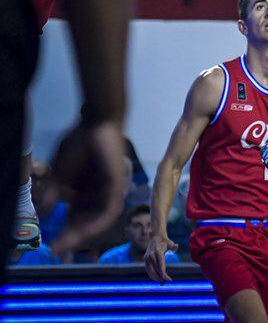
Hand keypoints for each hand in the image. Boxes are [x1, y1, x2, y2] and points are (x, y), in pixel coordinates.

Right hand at [45, 120, 126, 260]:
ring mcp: (110, 190)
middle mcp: (99, 193)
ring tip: (66, 243)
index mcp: (86, 191)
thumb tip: (44, 213)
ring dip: (83, 233)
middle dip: (72, 236)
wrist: (96, 123)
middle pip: (87, 221)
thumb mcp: (60, 173)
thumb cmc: (79, 143)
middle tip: (56, 250)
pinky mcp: (118, 185)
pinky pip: (109, 210)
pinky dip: (97, 222)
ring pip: (99, 220)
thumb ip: (53, 193)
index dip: (65, 232)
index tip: (51, 246)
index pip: (76, 217)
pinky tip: (83, 231)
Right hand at [144, 233, 178, 283]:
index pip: (160, 266)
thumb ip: (173, 246)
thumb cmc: (165, 241)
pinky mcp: (145, 259)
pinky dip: (151, 274)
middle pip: (155, 270)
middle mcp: (151, 256)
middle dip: (160, 277)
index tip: (168, 280)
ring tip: (162, 282)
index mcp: (158, 252)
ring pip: (150, 271)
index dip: (164, 274)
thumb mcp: (170, 242)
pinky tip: (156, 278)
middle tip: (166, 282)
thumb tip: (176, 246)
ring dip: (155, 278)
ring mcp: (147, 258)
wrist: (156, 237)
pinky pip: (148, 269)